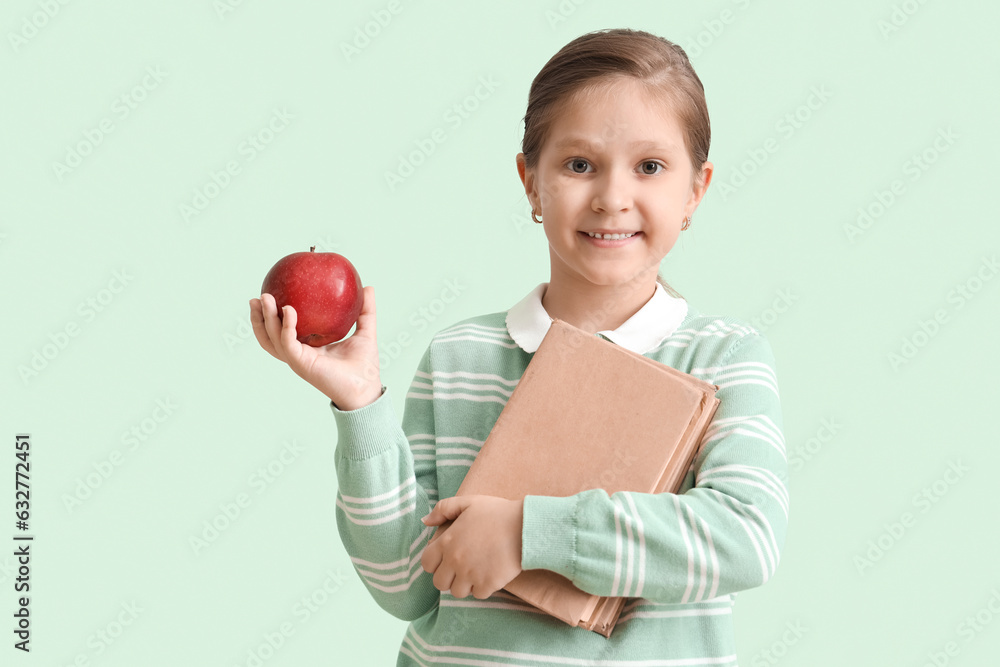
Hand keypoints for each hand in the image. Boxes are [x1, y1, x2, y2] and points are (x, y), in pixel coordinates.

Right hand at [249, 287, 381, 409]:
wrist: (366, 389)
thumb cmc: (364, 366)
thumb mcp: (365, 331)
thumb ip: (365, 310)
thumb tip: (368, 287)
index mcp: (308, 347)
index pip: (282, 331)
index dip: (272, 315)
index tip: (269, 294)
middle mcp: (299, 354)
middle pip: (270, 336)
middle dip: (259, 317)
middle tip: (258, 296)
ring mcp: (298, 360)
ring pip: (272, 339)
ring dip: (265, 319)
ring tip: (264, 299)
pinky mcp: (302, 364)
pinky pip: (288, 343)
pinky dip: (286, 326)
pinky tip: (289, 310)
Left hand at [420, 495, 523, 599]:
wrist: (524, 526)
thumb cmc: (496, 512)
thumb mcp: (467, 502)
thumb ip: (443, 509)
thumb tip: (425, 521)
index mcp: (447, 542)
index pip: (427, 564)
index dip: (435, 563)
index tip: (446, 559)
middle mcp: (455, 561)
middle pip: (440, 583)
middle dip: (449, 577)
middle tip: (462, 568)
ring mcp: (471, 574)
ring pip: (458, 592)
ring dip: (465, 584)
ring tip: (477, 571)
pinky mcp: (488, 584)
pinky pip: (478, 594)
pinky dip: (483, 587)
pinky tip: (490, 574)